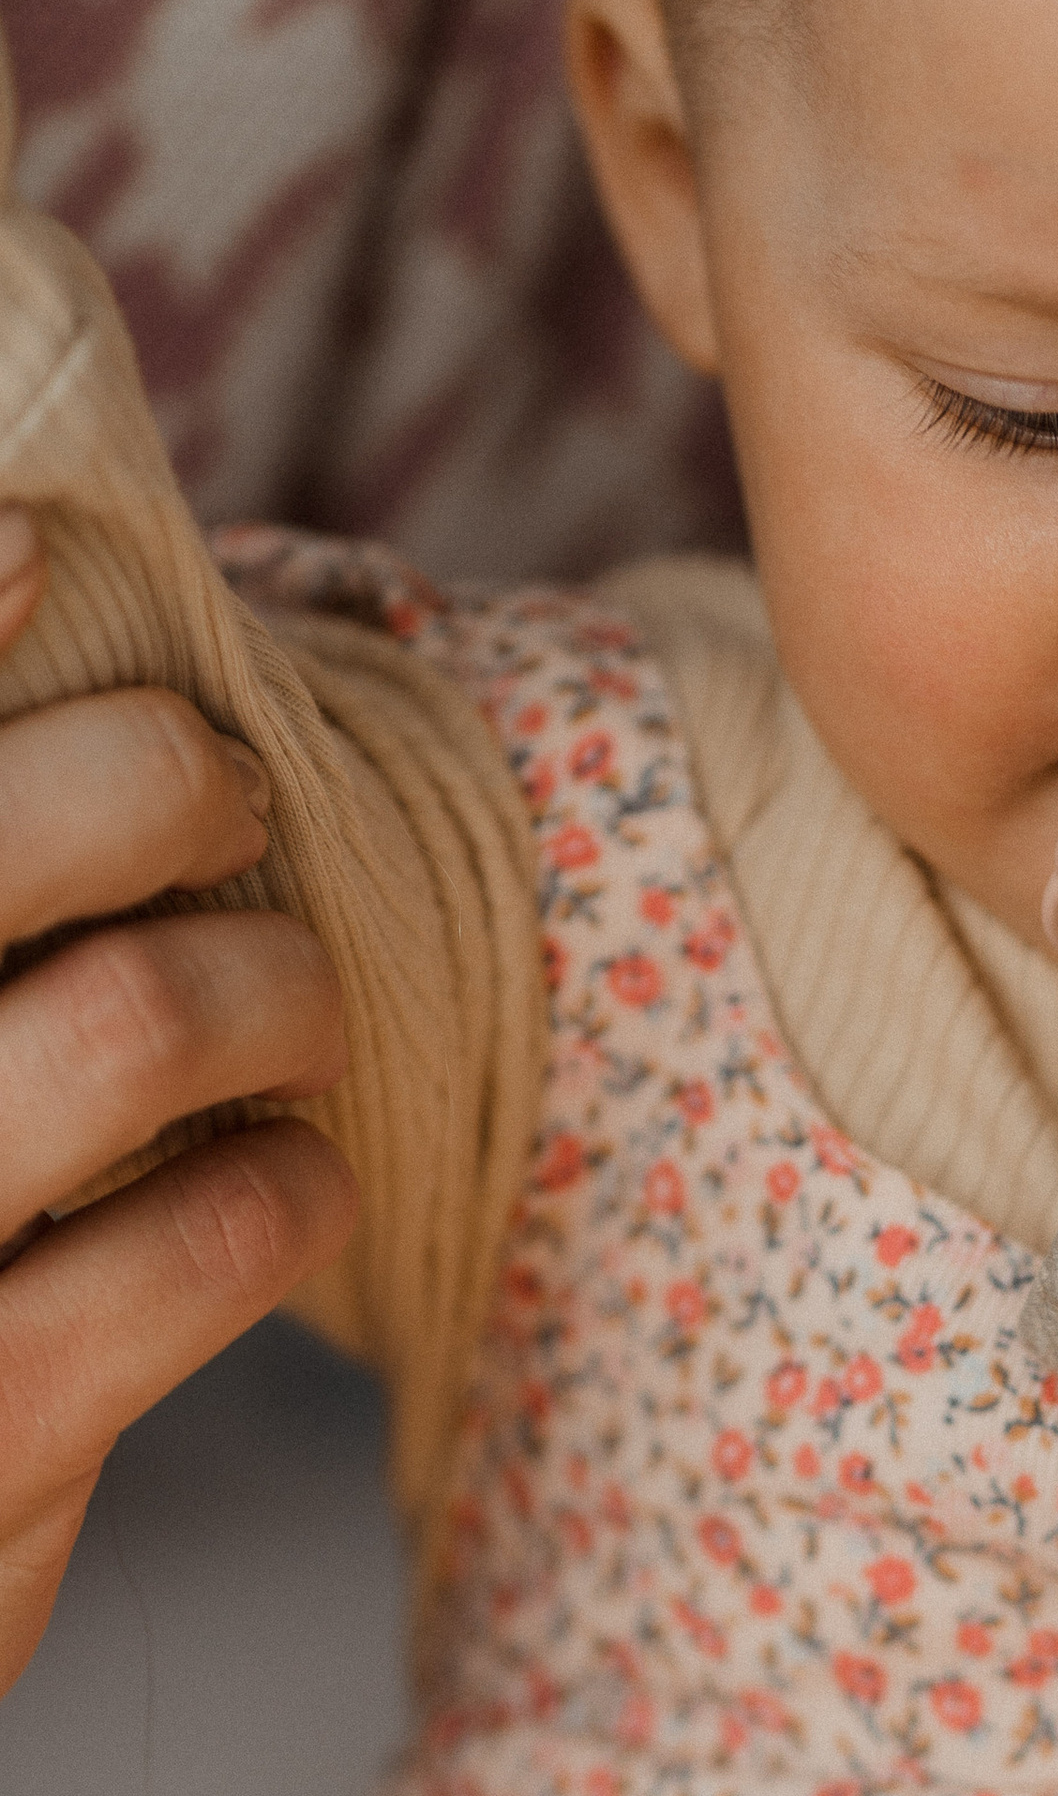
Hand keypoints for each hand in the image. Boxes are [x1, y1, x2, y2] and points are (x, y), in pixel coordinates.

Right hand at [0, 506, 353, 1697]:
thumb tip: (17, 566)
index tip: (44, 549)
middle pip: (21, 838)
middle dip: (162, 781)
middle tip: (226, 800)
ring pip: (129, 1018)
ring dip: (261, 986)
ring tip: (287, 1007)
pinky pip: (197, 1246)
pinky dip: (283, 1193)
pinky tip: (291, 1190)